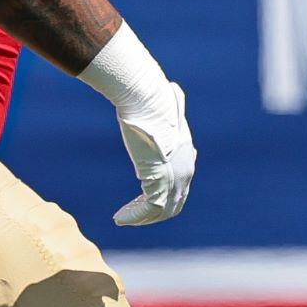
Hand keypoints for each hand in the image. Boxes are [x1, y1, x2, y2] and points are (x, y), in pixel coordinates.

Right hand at [113, 83, 195, 225]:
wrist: (149, 100)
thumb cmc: (154, 102)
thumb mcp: (167, 106)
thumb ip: (173, 103)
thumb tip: (172, 87)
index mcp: (186, 158)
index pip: (179, 189)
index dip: (162, 199)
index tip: (140, 202)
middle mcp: (185, 171)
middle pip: (173, 204)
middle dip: (152, 214)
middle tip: (132, 216)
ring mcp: (175, 178)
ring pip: (161, 211)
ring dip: (141, 218)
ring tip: (123, 218)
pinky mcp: (160, 181)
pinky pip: (148, 208)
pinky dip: (134, 216)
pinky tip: (119, 218)